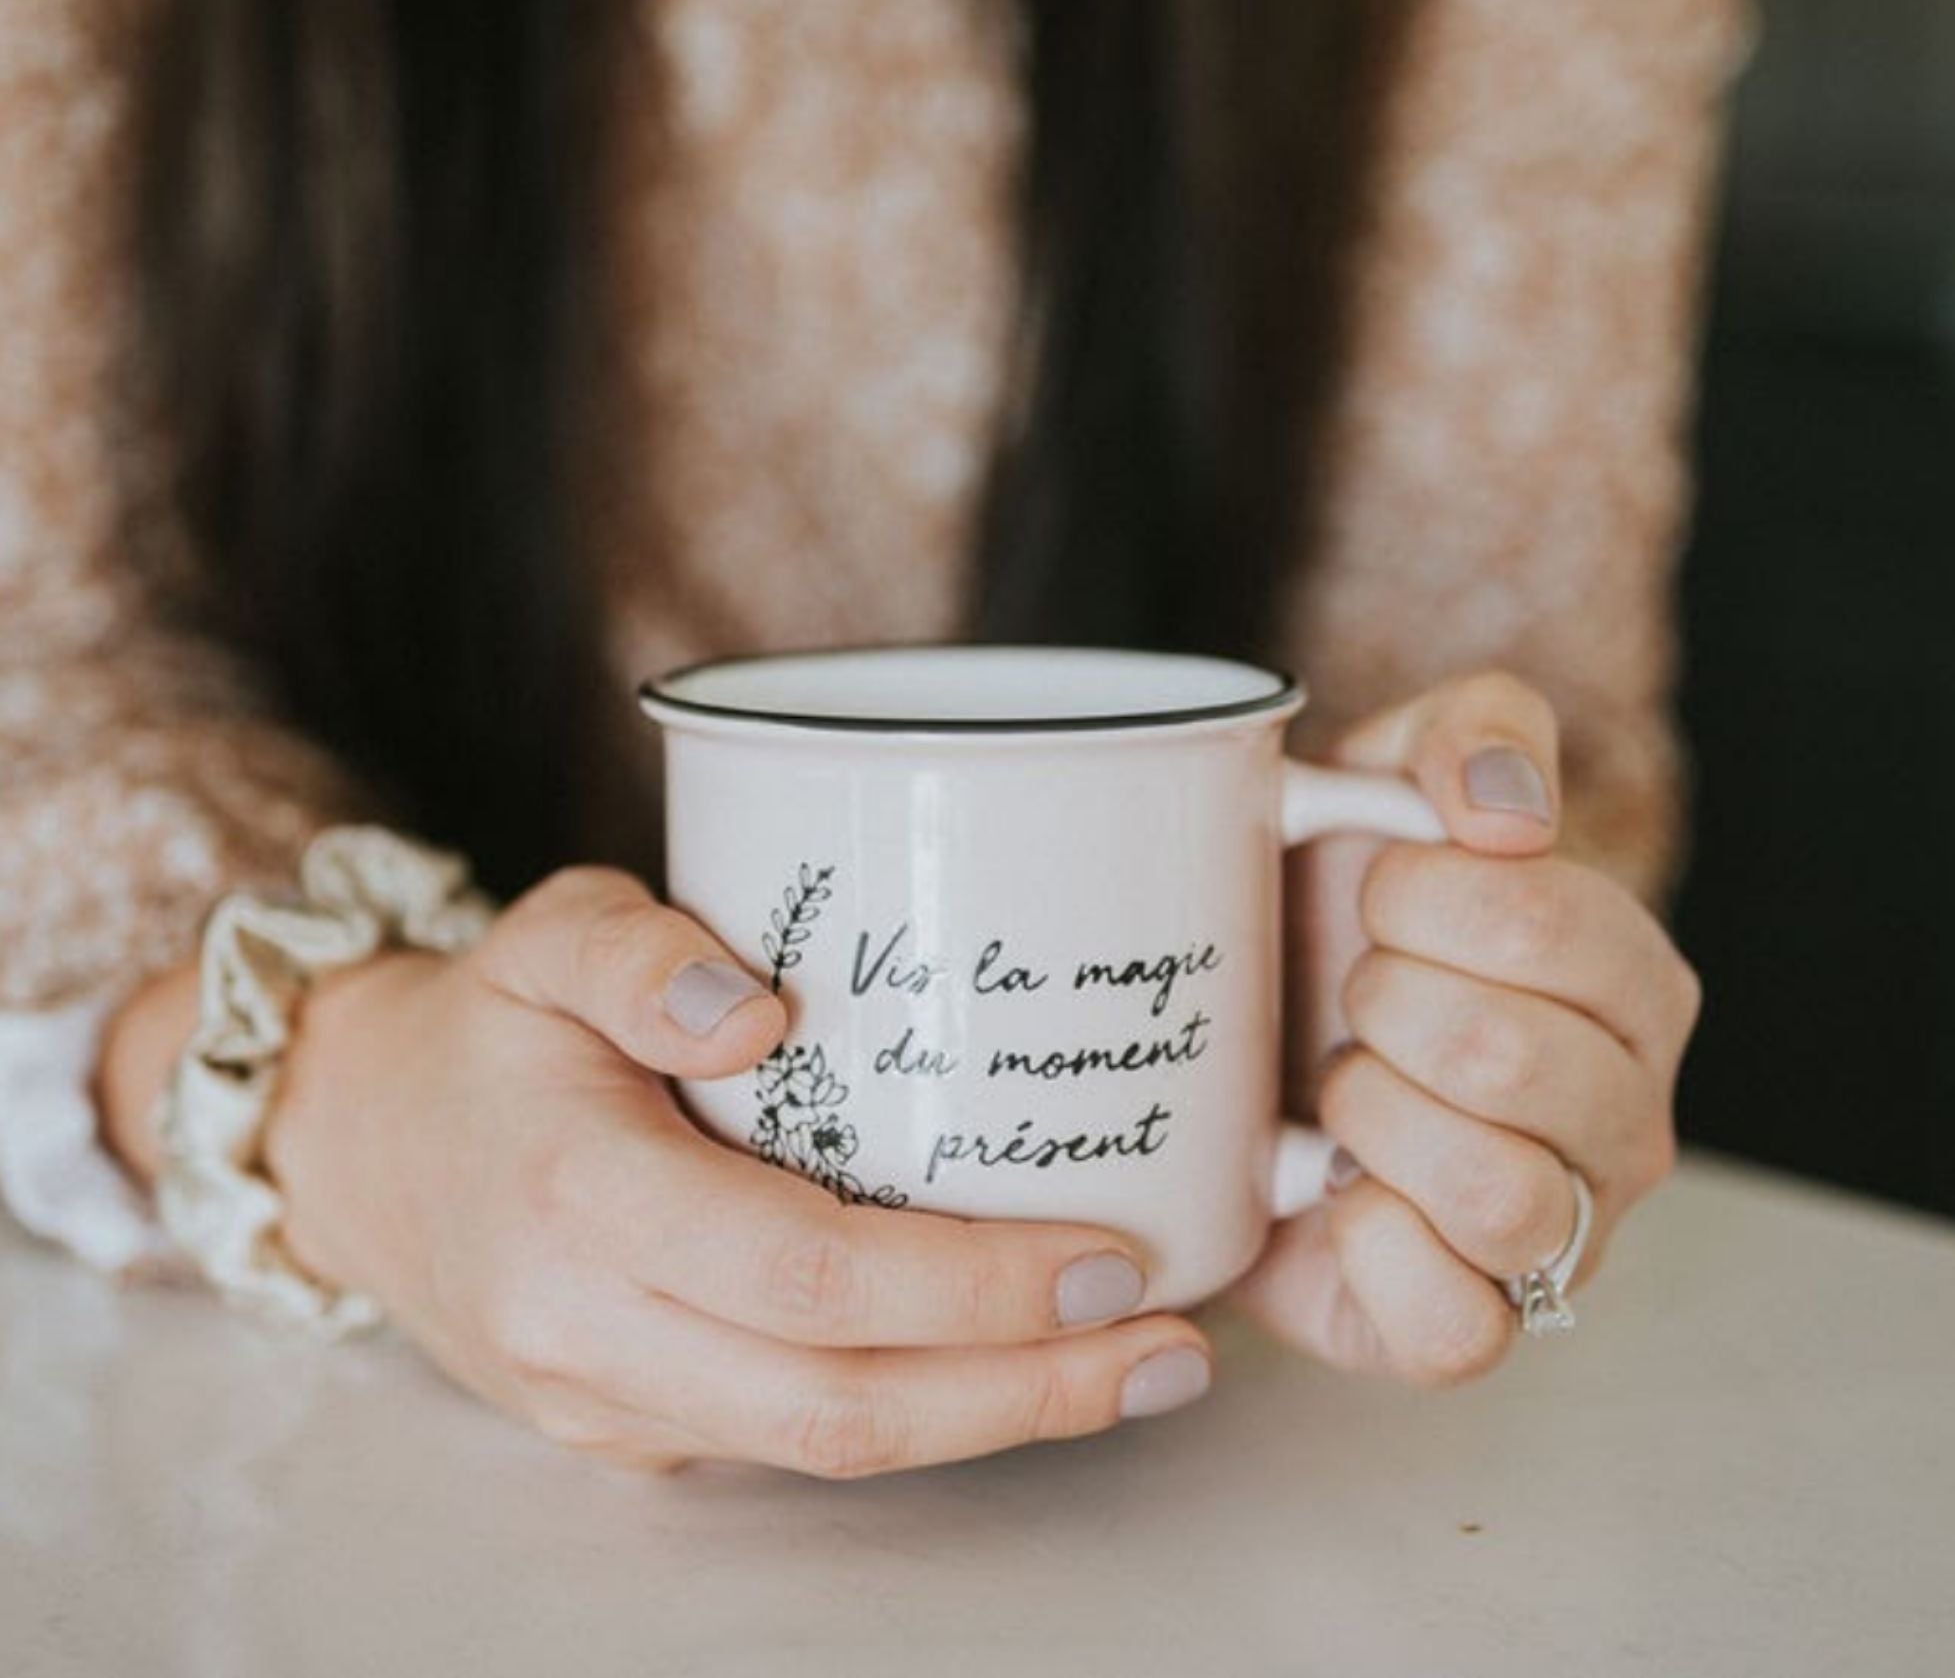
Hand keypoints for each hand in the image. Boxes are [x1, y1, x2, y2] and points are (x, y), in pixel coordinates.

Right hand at [265, 867, 1211, 1473]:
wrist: (360, 1145)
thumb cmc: (487, 1023)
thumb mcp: (547, 930)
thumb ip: (639, 952)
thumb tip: (761, 1011)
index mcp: (574, 1194)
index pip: (802, 1276)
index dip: (969, 1287)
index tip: (1109, 1252)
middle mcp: (586, 1326)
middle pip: (838, 1406)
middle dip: (1025, 1389)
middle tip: (1170, 1341)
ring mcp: (602, 1398)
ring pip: (821, 1448)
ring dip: (994, 1421)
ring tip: (1135, 1369)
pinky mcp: (623, 1426)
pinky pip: (785, 1438)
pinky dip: (915, 1411)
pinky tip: (1011, 1360)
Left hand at [1234, 674, 1699, 1383]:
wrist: (1233, 1040)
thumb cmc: (1329, 907)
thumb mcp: (1389, 775)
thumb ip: (1474, 732)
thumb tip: (1506, 812)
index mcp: (1633, 977)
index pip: (1541, 916)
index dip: (1412, 893)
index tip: (1374, 893)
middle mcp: (1629, 1116)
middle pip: (1507, 1052)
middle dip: (1380, 1002)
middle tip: (1351, 995)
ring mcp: (1567, 1235)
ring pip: (1497, 1195)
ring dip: (1372, 1118)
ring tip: (1340, 1089)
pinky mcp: (1478, 1330)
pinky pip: (1457, 1329)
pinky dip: (1369, 1255)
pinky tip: (1336, 1190)